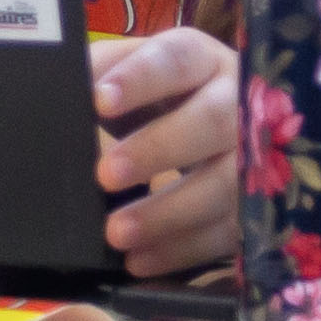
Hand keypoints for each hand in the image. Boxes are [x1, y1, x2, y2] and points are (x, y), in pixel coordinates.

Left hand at [91, 27, 239, 277]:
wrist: (231, 124)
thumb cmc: (173, 97)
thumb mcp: (142, 72)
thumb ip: (104, 70)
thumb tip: (63, 83)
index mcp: (204, 61)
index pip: (176, 60)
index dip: (140, 80)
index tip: (99, 101)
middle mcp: (239, 103)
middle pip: (211, 121)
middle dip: (158, 149)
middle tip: (105, 174)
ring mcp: (256, 157)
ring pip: (223, 184)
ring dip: (168, 212)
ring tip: (117, 232)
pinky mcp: (258, 206)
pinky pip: (226, 232)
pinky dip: (180, 250)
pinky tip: (140, 260)